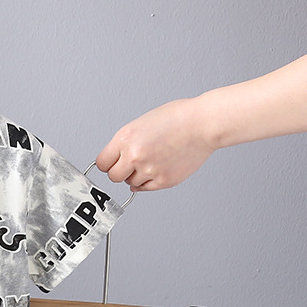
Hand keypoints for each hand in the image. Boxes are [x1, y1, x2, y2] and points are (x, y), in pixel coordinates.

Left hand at [95, 98, 215, 190]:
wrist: (203, 124)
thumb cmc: (177, 118)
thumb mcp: (141, 123)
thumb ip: (126, 143)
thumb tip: (115, 159)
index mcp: (126, 138)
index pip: (102, 163)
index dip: (108, 163)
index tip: (112, 163)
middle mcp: (134, 156)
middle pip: (113, 177)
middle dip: (120, 171)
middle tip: (130, 163)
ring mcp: (149, 170)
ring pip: (130, 183)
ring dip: (136, 175)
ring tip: (152, 159)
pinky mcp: (163, 181)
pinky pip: (144, 188)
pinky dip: (147, 182)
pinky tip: (156, 169)